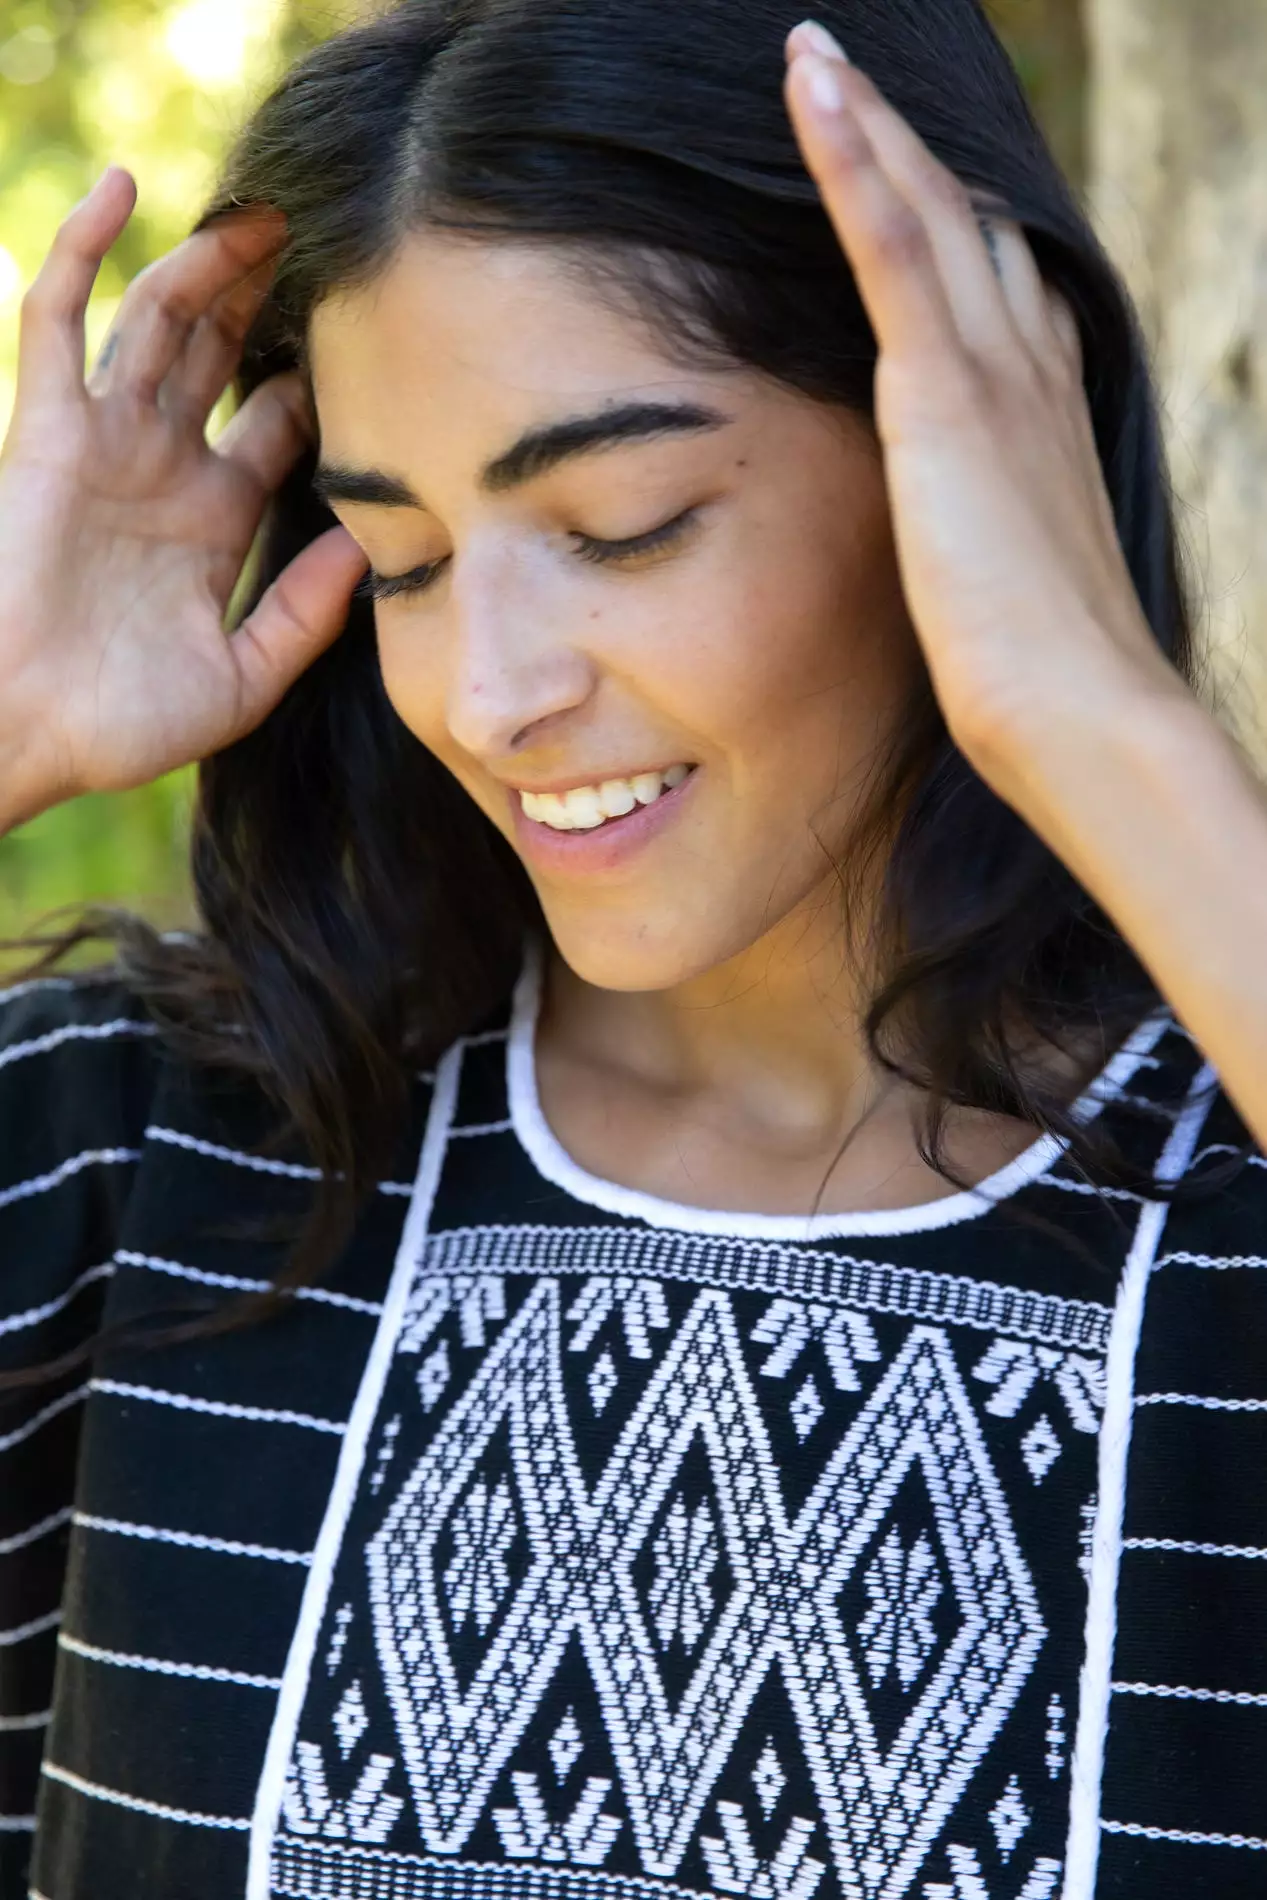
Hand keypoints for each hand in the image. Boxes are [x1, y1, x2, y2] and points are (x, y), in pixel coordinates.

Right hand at [0, 167, 366, 824]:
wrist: (26, 732)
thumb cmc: (125, 724)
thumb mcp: (245, 677)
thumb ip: (307, 613)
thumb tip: (372, 543)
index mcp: (213, 522)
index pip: (275, 429)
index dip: (316, 384)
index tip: (372, 339)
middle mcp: (161, 470)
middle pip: (221, 358)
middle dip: (266, 302)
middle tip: (323, 243)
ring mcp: (104, 443)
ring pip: (158, 322)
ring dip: (204, 263)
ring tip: (264, 213)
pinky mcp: (47, 427)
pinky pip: (58, 318)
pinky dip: (82, 249)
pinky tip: (124, 190)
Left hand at [781, 22, 1192, 808]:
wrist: (1076, 710)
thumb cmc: (1039, 678)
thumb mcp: (1001, 582)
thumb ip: (973, 532)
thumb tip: (948, 542)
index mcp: (1040, 412)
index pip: (995, 285)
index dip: (954, 220)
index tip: (912, 178)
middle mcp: (1026, 368)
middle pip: (964, 223)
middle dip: (908, 147)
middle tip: (848, 75)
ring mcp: (992, 371)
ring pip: (927, 207)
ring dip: (869, 121)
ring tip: (812, 52)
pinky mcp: (945, 391)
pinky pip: (893, 243)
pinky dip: (854, 156)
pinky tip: (813, 86)